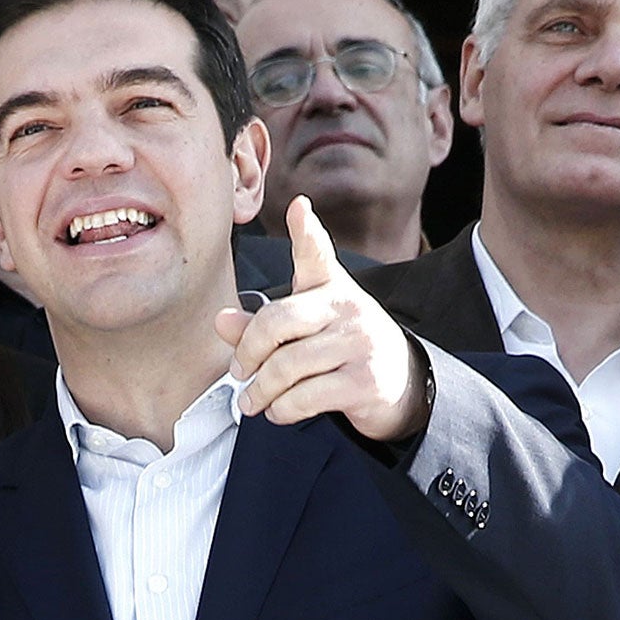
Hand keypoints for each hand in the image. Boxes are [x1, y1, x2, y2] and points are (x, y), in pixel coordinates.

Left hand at [216, 195, 429, 442]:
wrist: (400, 385)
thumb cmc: (342, 350)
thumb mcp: (305, 330)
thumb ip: (260, 326)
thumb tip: (220, 321)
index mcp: (332, 288)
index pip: (316, 255)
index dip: (306, 230)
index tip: (299, 207)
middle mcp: (348, 308)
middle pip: (277, 322)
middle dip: (248, 353)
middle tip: (239, 372)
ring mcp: (359, 344)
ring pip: (286, 367)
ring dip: (260, 391)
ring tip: (252, 400)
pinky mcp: (365, 381)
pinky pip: (305, 397)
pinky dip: (282, 410)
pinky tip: (279, 411)